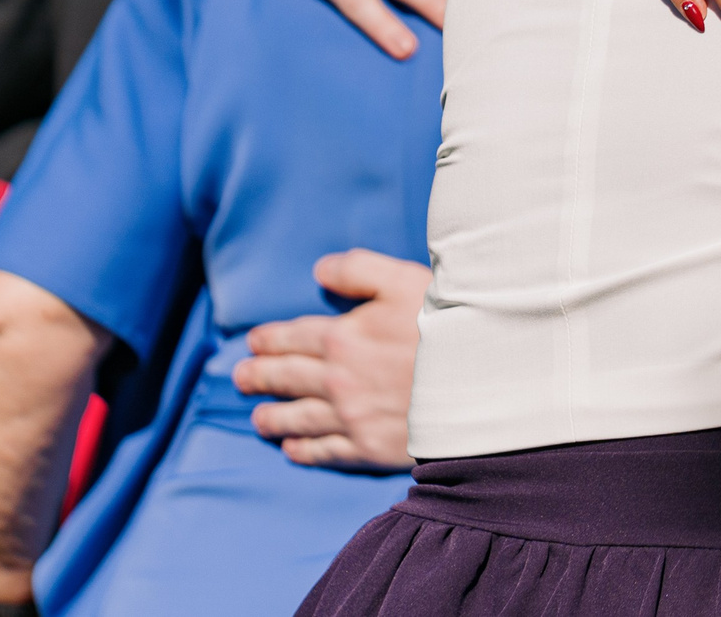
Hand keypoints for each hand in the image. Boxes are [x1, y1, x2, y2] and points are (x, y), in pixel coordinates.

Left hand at [231, 249, 426, 468]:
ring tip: (257, 419)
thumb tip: (320, 271)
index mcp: (343, 337)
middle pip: (288, 379)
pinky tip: (292, 449)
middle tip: (241, 379)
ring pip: (299, 418)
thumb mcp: (404, 279)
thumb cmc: (445, 324)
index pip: (295, 338)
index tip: (254, 343)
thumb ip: (359, 269)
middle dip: (261, 377)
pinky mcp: (368, 447)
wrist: (479, 380)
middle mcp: (337, 380)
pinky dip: (304, 450)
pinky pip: (325, 450)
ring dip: (274, 417)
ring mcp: (350, 417)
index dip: (271, 340)